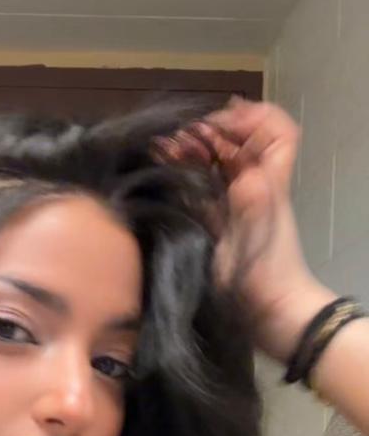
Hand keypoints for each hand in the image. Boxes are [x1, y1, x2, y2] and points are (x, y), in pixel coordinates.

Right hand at [172, 99, 333, 361]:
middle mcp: (252, 187)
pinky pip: (202, 191)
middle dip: (207, 132)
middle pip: (237, 142)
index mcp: (267, 182)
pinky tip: (160, 178)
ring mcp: (235, 206)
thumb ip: (253, 199)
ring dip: (191, 153)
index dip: (249, 117)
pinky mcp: (220, 226)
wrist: (271, 319)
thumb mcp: (258, 237)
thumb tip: (241, 166)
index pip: (275, 130)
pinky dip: (183, 178)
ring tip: (161, 154)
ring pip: (217, 164)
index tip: (213, 126)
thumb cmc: (264, 278)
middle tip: (173, 142)